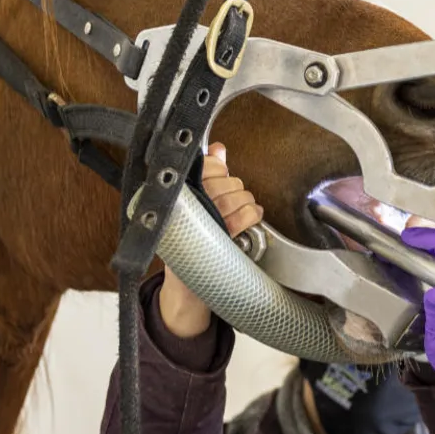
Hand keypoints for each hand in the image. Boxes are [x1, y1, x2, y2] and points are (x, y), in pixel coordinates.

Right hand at [157, 143, 263, 338]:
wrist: (186, 284)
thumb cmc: (191, 241)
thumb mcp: (195, 205)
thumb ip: (208, 175)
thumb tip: (218, 149)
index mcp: (181, 195)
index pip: (207, 166)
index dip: (218, 169)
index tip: (218, 178)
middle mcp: (190, 206)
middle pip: (226, 181)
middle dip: (234, 189)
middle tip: (230, 201)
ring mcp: (206, 221)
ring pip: (238, 195)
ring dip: (245, 202)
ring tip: (239, 213)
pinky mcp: (222, 238)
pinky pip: (246, 215)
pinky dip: (253, 214)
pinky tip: (251, 218)